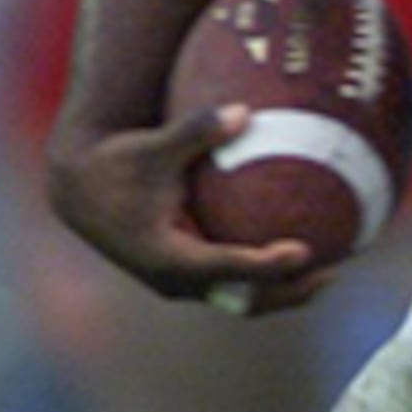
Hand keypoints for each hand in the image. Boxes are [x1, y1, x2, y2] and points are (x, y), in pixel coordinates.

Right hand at [43, 105, 336, 317]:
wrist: (77, 191)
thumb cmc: (116, 163)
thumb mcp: (153, 147)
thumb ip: (197, 131)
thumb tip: (243, 111)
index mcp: (167, 255)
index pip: (229, 266)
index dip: (269, 264)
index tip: (306, 251)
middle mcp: (175, 280)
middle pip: (246, 299)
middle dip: (291, 290)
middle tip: (334, 270)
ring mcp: (180, 284)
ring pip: (243, 300)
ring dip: (284, 292)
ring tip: (329, 273)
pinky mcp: (185, 278)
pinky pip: (234, 287)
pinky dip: (266, 279)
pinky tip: (299, 257)